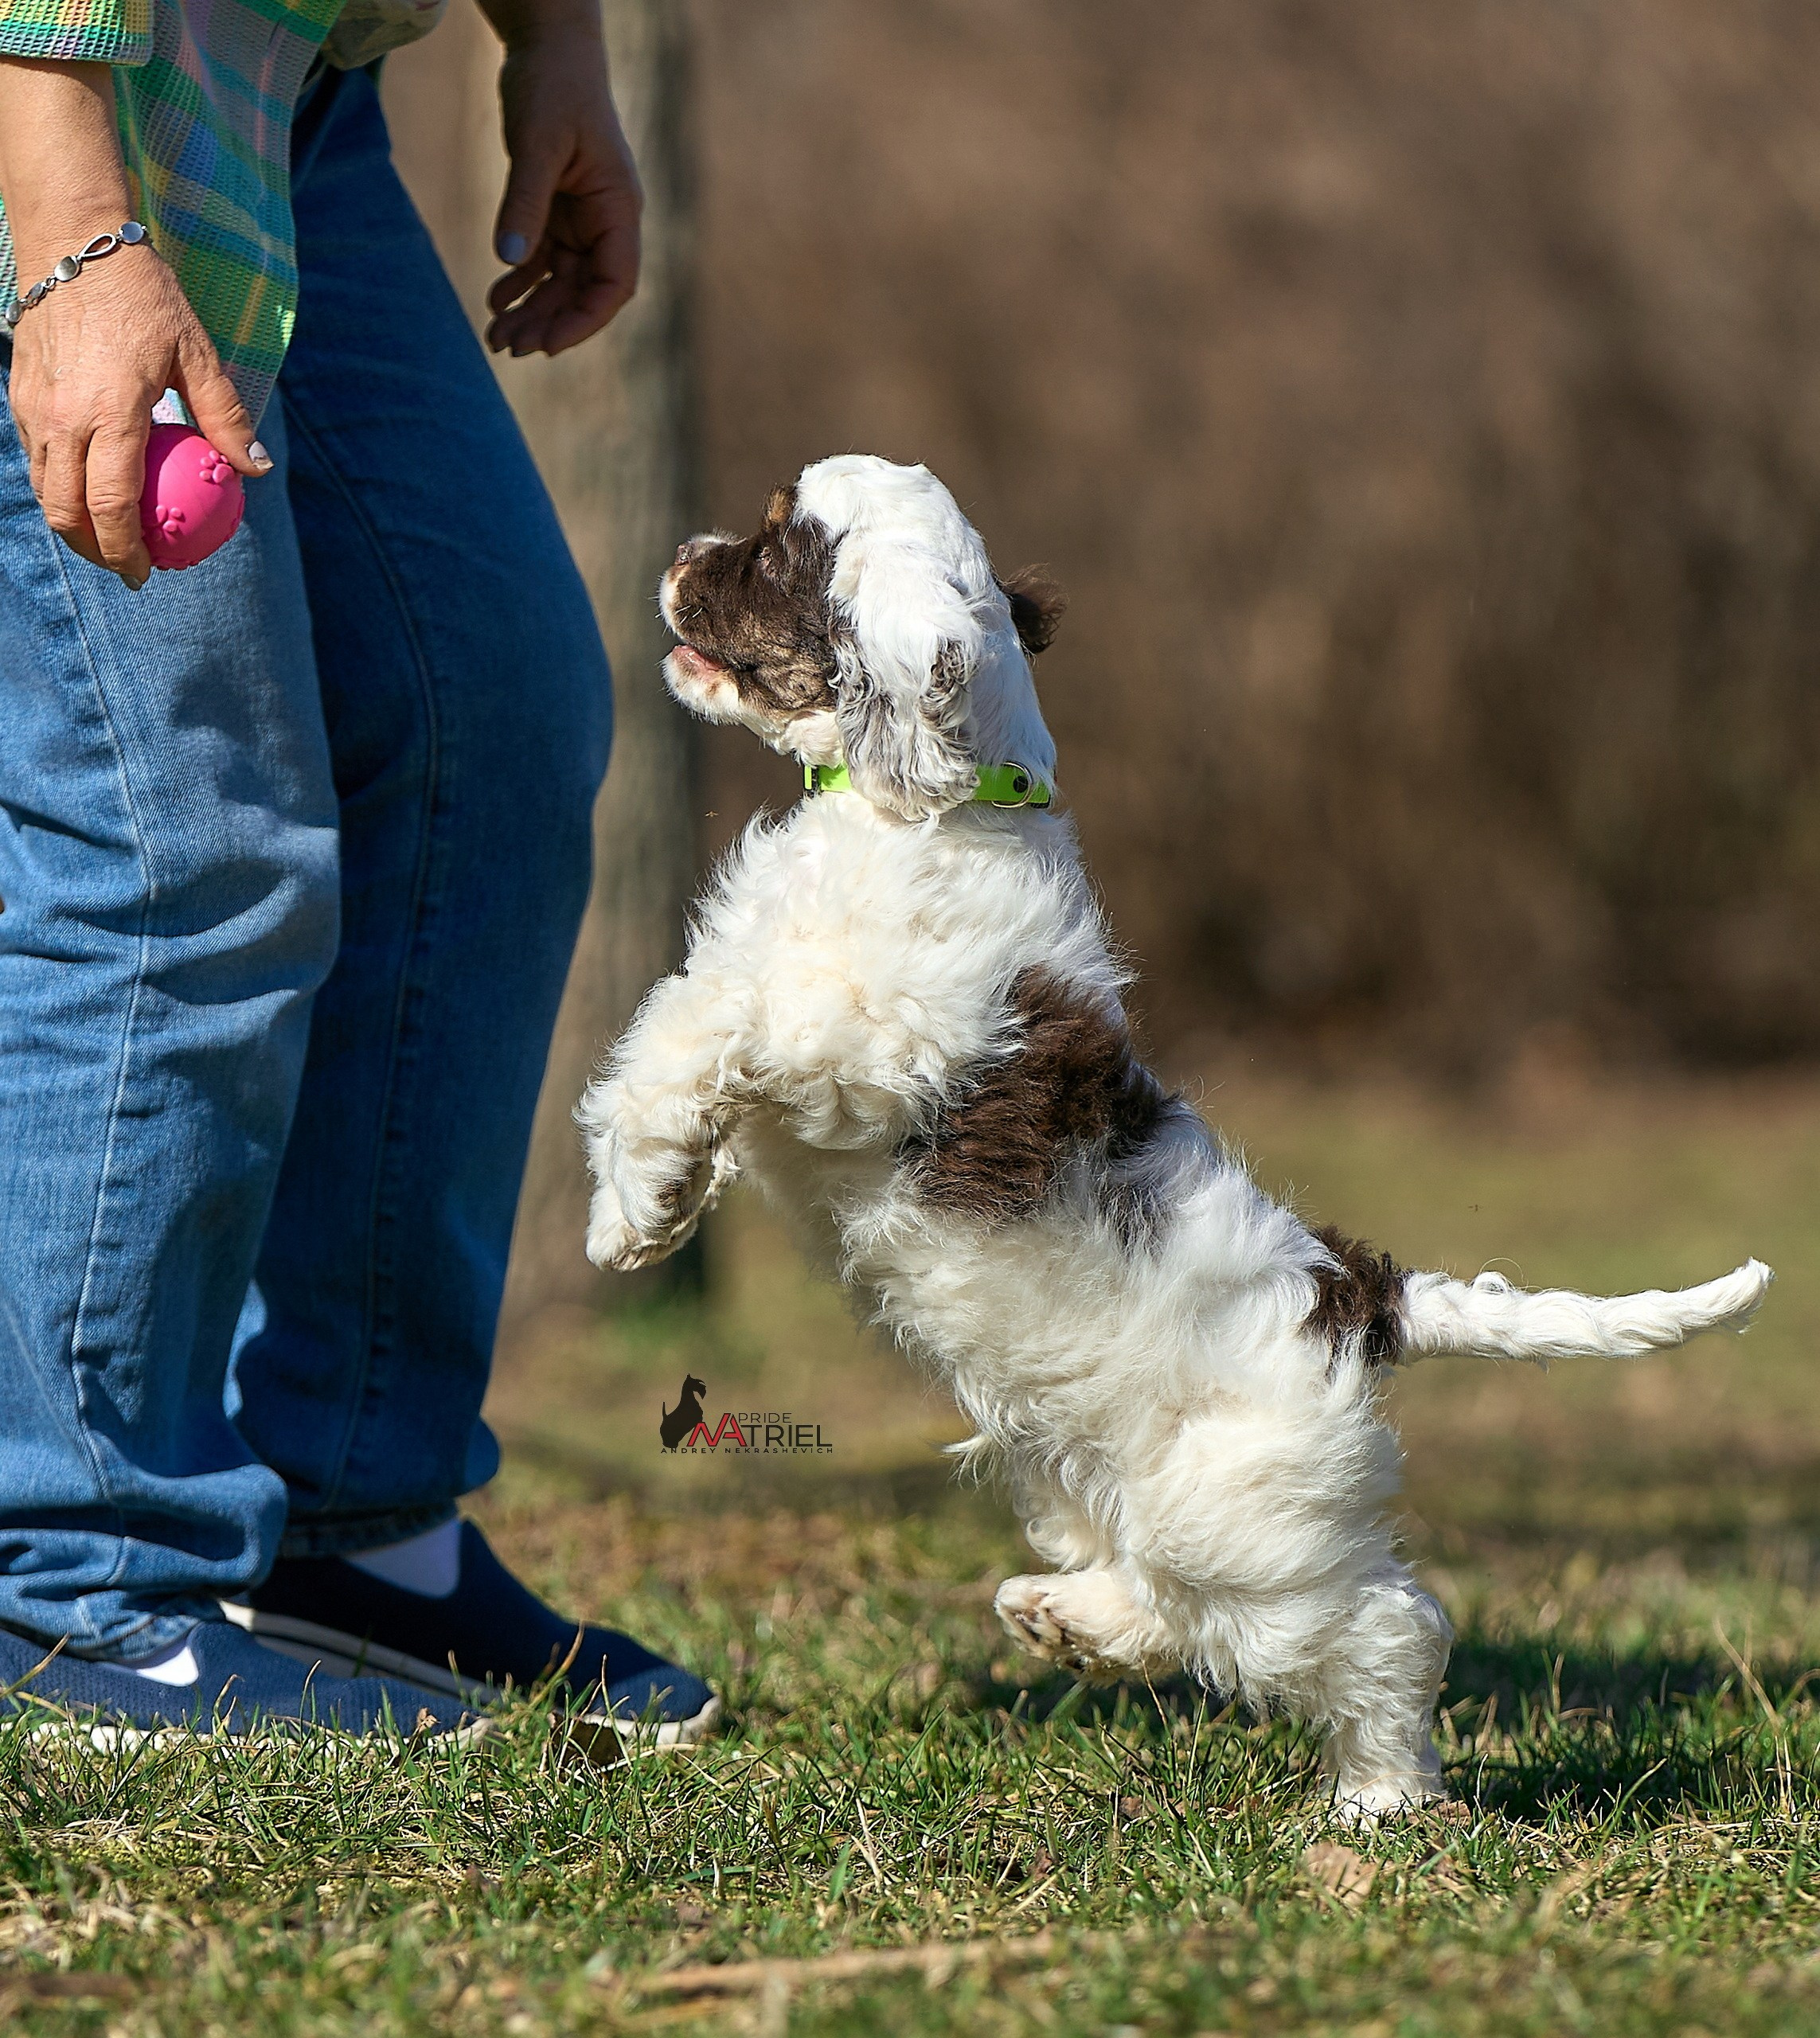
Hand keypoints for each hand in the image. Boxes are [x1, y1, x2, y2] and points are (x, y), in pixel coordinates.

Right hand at [0, 57, 269, 585]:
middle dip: (95, 551)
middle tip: (126, 566)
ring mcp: (35, 409)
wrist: (74, 243)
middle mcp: (64, 419)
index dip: (127, 552)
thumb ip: (225, 416)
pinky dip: (59, 486)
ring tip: (108, 537)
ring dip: (72, 523)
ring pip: (45, 490)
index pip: (112, 507)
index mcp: (110, 414)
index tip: (147, 573)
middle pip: (67, 513)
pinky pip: (36, 459)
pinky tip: (88, 491)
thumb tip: (255, 469)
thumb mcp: (197, 354)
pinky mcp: (21, 396)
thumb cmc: (144, 298)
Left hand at [483, 25, 642, 356]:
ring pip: (560, 282)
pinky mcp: (556, 209)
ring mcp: (581, 219)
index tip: (548, 345)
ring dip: (531, 311)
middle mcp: (605, 222)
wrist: (548, 47)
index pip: (614, 284)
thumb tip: (508, 259)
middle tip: (508, 347)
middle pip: (583, 293)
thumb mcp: (537, 143)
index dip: (584, 320)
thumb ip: (524, 202)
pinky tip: (495, 299)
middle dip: (548, 323)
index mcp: (619, 209)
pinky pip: (541, 259)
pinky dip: (519, 281)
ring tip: (495, 335)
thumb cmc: (554, 86)